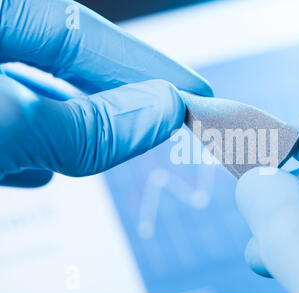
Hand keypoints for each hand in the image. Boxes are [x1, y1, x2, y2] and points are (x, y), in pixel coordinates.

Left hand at [0, 0, 211, 186]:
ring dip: (65, 130)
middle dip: (111, 96)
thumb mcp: (8, 125)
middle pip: (52, 60)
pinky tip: (33, 171)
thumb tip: (162, 109)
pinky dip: (18, 153)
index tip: (193, 90)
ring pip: (19, 97)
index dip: (142, 63)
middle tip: (165, 117)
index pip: (77, 28)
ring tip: (111, 147)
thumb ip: (87, 124)